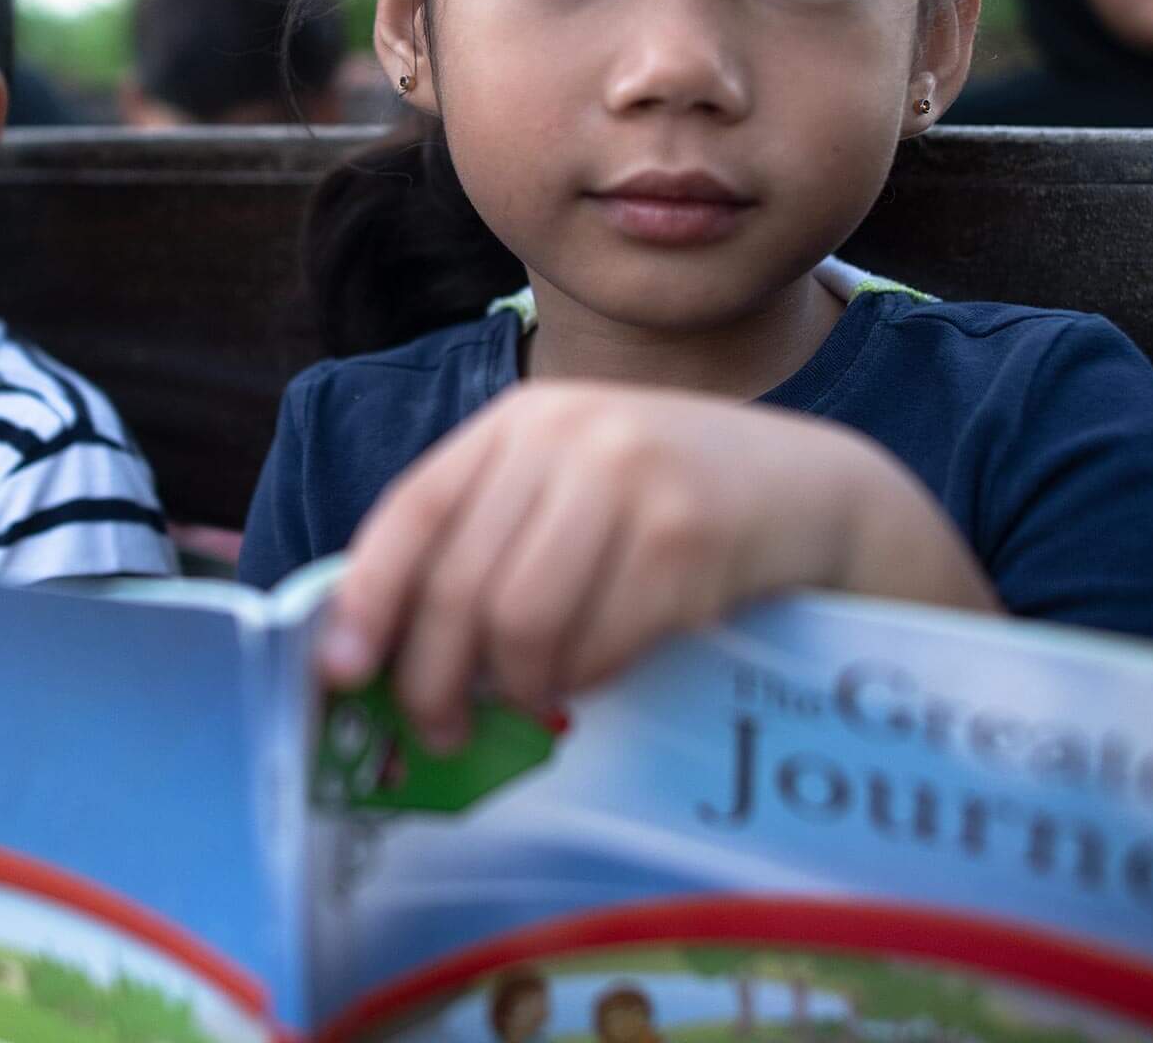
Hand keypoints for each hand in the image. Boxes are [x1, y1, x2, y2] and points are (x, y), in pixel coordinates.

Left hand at [314, 382, 996, 747]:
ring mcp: (632, 479)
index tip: (338, 673)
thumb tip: (382, 649)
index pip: (413, 510)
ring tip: (532, 702)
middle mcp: (569, 434)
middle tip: (439, 731)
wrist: (814, 491)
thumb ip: (490, 537)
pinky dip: (587, 681)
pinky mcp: (689, 537)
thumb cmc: (670, 503)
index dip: (366, 599)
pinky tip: (600, 676)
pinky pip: (601, 645)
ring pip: (522, 623)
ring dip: (516, 689)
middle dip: (434, 678)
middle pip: (460, 584)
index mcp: (520, 421)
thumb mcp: (573, 485)